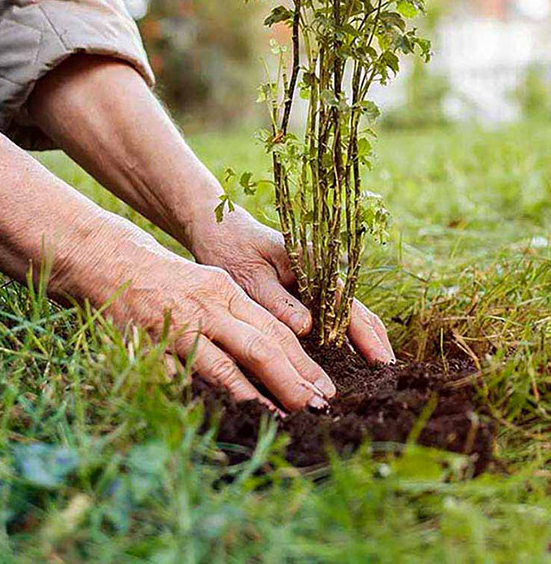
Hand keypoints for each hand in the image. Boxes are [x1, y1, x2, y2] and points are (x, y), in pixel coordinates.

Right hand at [65, 214, 337, 411]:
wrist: (112, 261)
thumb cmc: (169, 278)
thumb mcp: (210, 283)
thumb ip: (240, 314)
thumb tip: (281, 351)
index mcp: (224, 291)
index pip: (273, 329)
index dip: (303, 362)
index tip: (325, 388)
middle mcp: (205, 309)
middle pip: (258, 349)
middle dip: (292, 382)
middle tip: (318, 409)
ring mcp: (176, 330)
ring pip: (223, 369)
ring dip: (256, 399)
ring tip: (282, 421)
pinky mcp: (149, 350)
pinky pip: (179, 382)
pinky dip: (202, 402)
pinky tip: (222, 420)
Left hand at [186, 206, 394, 363]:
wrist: (218, 231)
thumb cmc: (231, 250)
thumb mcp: (250, 276)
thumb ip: (276, 301)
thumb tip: (306, 327)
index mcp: (312, 265)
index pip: (346, 304)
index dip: (365, 335)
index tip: (380, 362)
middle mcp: (321, 273)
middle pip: (356, 311)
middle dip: (375, 342)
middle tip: (391, 377)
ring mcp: (316, 283)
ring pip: (348, 315)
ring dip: (364, 342)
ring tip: (378, 375)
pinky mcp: (305, 293)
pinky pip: (332, 317)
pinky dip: (344, 338)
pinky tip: (350, 361)